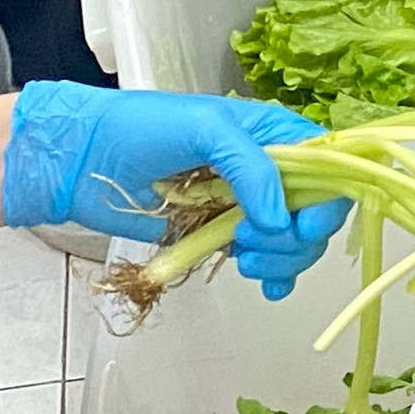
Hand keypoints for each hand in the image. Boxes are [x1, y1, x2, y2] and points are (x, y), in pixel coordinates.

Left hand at [0, 80, 348, 296]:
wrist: (85, 160)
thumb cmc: (140, 127)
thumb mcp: (204, 130)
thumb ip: (251, 167)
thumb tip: (280, 217)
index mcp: (273, 133)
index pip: (329, 167)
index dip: (327, 201)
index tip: (303, 226)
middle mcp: (269, 169)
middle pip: (316, 213)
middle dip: (294, 237)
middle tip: (250, 240)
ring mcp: (247, 204)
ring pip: (294, 242)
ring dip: (281, 259)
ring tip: (243, 258)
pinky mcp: (222, 234)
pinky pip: (267, 260)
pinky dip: (274, 276)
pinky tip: (266, 285)